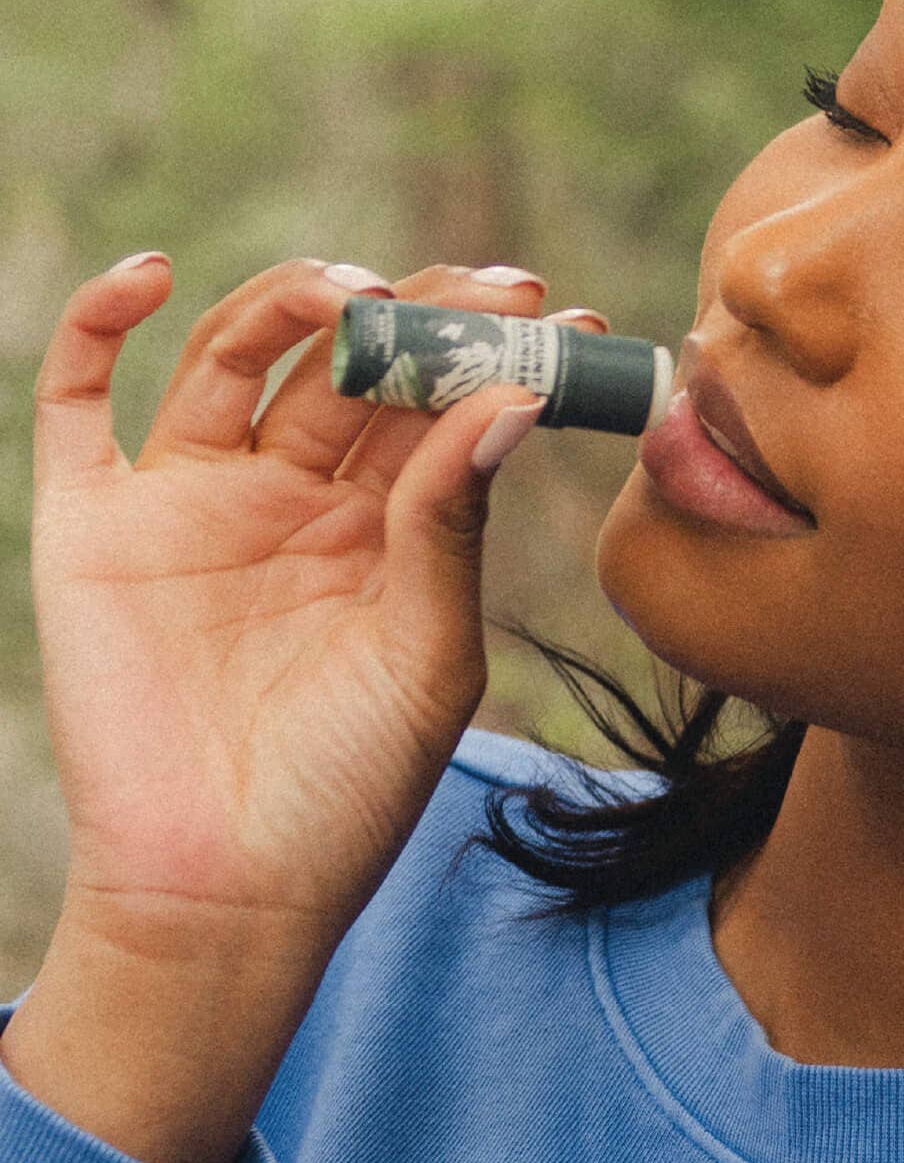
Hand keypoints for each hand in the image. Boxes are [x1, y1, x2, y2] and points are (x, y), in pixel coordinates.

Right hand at [30, 255, 551, 961]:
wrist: (229, 886)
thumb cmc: (350, 782)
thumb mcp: (427, 651)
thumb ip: (450, 524)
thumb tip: (507, 400)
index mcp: (388, 521)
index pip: (442, 404)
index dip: (496, 353)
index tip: (564, 322)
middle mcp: (295, 492)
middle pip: (352, 364)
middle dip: (420, 315)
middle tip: (489, 290)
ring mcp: (195, 497)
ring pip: (239, 357)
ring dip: (291, 302)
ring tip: (353, 293)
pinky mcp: (97, 522)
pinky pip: (79, 401)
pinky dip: (98, 325)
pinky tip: (152, 275)